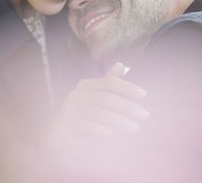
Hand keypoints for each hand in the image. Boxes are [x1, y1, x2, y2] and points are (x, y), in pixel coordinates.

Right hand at [44, 63, 148, 178]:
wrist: (57, 137)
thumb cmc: (81, 117)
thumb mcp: (97, 100)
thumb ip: (108, 85)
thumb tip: (120, 64)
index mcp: (86, 86)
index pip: (109, 82)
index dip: (127, 87)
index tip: (144, 95)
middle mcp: (76, 94)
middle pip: (106, 98)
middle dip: (128, 106)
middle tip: (145, 115)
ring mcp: (68, 109)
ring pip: (98, 112)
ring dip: (119, 120)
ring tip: (135, 127)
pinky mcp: (63, 124)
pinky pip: (83, 125)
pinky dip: (98, 128)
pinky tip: (112, 133)